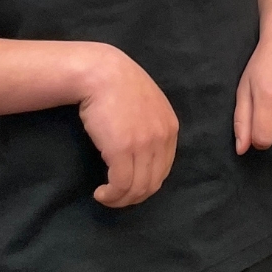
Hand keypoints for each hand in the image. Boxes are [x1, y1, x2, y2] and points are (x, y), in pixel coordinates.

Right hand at [76, 45, 179, 207]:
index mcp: (171, 128)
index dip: (146, 184)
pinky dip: (111, 195)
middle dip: (133, 197)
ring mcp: (144, 144)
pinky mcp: (122, 149)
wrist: (101, 73)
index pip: (164, 169)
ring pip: (137, 187)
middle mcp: (162, 138)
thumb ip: (151, 128)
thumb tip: (143, 156)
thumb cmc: (118, 87)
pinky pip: (121, 184)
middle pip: (153, 182)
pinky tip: (100, 192)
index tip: (128, 186)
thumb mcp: (147, 107)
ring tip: (105, 196)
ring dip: (120, 199)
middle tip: (115, 197)